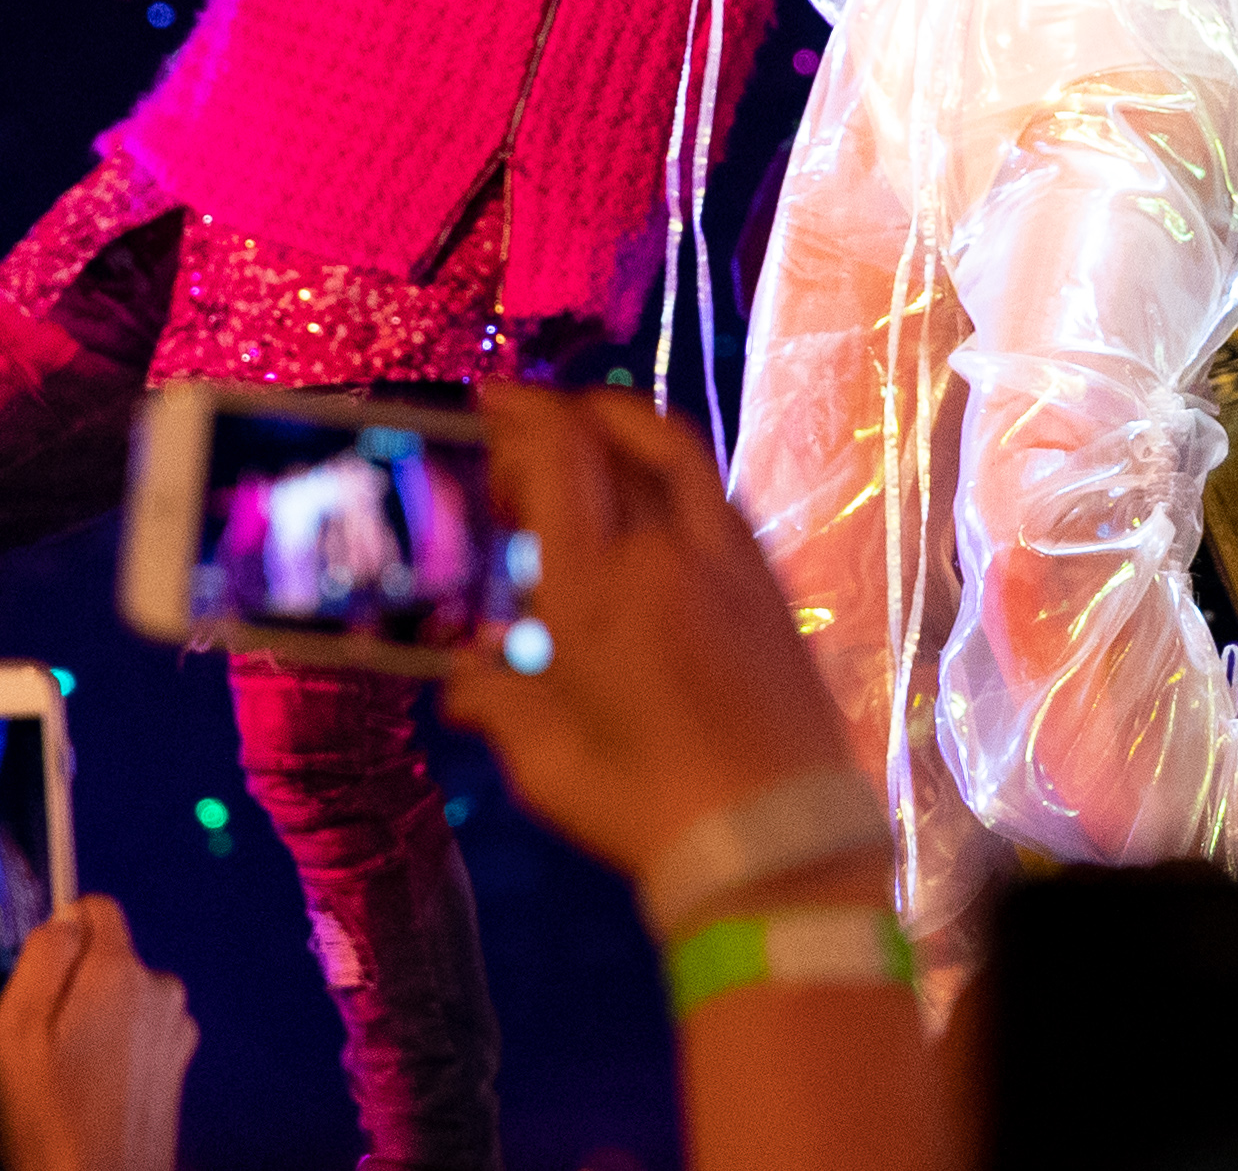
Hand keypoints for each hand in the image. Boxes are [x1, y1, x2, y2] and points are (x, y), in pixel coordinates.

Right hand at [0, 895, 197, 1170]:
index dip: (60, 931)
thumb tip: (64, 918)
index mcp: (119, 972)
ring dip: (95, 1021)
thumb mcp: (16, 1032)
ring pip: (123, 997)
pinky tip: (91, 1090)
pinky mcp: (178, 1059)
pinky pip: (139, 1032)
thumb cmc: (52, 1121)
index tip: (37, 971)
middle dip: (73, 985)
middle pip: (108, 958)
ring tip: (64, 1074)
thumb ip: (41, 960)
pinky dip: (116, 1049)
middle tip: (41, 1040)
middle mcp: (160, 989)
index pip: (96, 909)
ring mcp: (175, 1026)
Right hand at [440, 385, 871, 886]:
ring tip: (585, 440)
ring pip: (677, 450)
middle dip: (559, 421)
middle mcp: (664, 553)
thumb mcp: (547, 765)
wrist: (774, 832)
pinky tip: (649, 498)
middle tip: (519, 441)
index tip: (491, 406)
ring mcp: (728, 558)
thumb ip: (499, 706)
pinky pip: (716, 491)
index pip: (561, 459)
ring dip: (623, 427)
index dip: (525, 417)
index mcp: (596, 591)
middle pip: (612, 440)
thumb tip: (462, 682)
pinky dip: (674, 468)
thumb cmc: (646, 806)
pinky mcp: (770, 578)